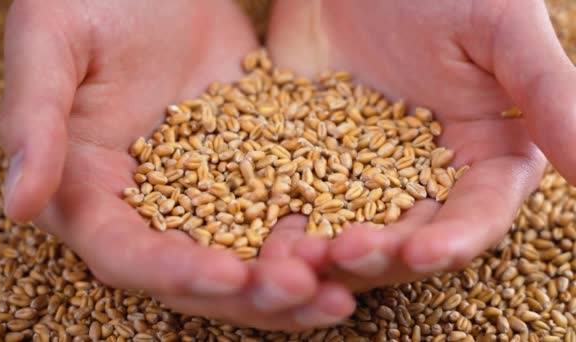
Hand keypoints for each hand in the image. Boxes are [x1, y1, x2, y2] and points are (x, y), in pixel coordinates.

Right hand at [0, 0, 353, 329]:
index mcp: (92, 191)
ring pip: (251, 250)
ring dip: (297, 274)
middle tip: (311, 294)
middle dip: (254, 291)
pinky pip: (288, 204)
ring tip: (345, 289)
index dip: (175, 270)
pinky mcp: (254, 164)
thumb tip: (19, 204)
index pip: (128, 253)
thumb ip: (34, 122)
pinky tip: (364, 237)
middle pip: (200, 270)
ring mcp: (208, 189)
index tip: (228, 274)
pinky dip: (321, 226)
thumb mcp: (50, 45)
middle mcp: (152, 205)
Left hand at [266, 0, 575, 290]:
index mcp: (480, 155)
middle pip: (407, 237)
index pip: (476, 215)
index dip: (456, 240)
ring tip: (296, 257)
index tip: (426, 252)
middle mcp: (423, 175)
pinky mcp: (309, 158)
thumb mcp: (501, 30)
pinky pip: (295, 199)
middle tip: (345, 254)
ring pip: (348, 229)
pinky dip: (280, 220)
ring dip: (325, 251)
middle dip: (380, 254)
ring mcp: (361, 170)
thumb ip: (550, 97)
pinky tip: (264, 237)